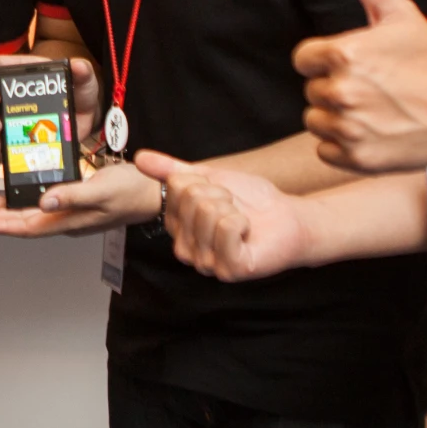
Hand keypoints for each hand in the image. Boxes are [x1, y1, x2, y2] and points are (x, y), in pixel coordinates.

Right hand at [0, 53, 100, 152]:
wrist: (88, 117)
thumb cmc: (81, 91)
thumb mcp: (84, 78)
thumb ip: (82, 71)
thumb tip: (78, 65)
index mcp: (27, 74)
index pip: (1, 66)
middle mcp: (16, 95)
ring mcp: (17, 116)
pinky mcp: (23, 135)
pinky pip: (5, 141)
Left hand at [0, 156, 161, 238]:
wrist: (154, 191)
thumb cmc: (132, 191)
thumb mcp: (101, 190)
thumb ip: (72, 196)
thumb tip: (43, 203)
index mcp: (70, 221)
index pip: (29, 227)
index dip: (3, 224)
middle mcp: (68, 219)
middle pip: (26, 222)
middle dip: (0, 218)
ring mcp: (73, 212)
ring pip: (34, 214)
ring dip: (11, 209)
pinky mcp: (78, 201)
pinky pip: (47, 203)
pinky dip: (29, 198)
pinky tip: (23, 189)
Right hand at [133, 152, 310, 281]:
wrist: (287, 217)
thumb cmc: (250, 201)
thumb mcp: (208, 178)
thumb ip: (171, 170)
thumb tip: (139, 158)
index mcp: (177, 228)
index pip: (176, 186)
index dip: (203, 181)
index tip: (219, 194)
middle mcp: (186, 250)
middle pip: (191, 197)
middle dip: (219, 193)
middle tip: (235, 208)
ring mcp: (207, 264)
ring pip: (208, 211)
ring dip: (233, 208)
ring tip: (242, 221)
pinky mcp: (230, 269)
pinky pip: (227, 227)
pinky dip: (243, 221)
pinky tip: (248, 233)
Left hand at [296, 0, 426, 170]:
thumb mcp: (398, 12)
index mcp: (343, 55)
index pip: (303, 60)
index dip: (326, 60)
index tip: (354, 64)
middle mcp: (342, 92)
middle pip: (312, 91)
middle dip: (336, 87)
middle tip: (374, 87)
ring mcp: (350, 129)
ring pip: (316, 122)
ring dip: (337, 117)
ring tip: (374, 109)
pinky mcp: (358, 159)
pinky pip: (326, 150)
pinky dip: (344, 145)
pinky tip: (372, 131)